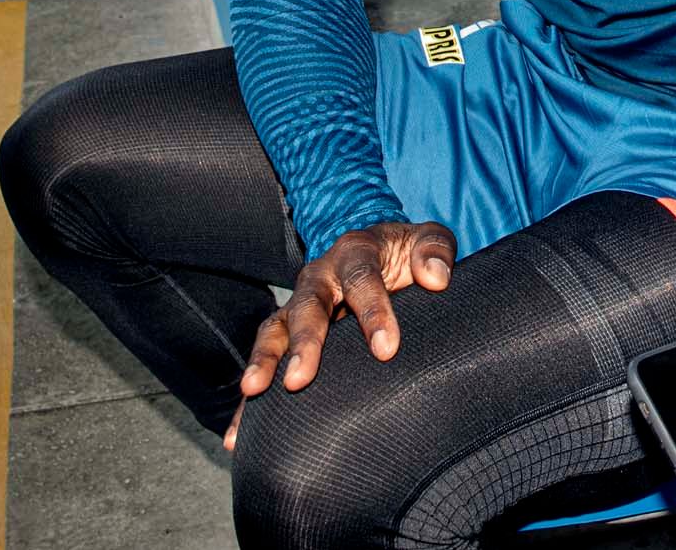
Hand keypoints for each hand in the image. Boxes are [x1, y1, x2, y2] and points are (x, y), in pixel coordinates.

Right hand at [221, 219, 454, 450]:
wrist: (383, 255)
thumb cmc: (408, 255)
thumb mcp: (427, 241)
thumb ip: (435, 250)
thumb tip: (436, 278)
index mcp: (355, 252)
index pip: (362, 278)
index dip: (373, 311)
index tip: (387, 348)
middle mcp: (321, 276)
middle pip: (308, 305)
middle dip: (304, 342)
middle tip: (300, 378)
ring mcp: (300, 305)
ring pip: (274, 330)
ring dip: (264, 361)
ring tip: (253, 392)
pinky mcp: (288, 333)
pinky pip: (264, 361)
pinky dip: (250, 399)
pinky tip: (239, 434)